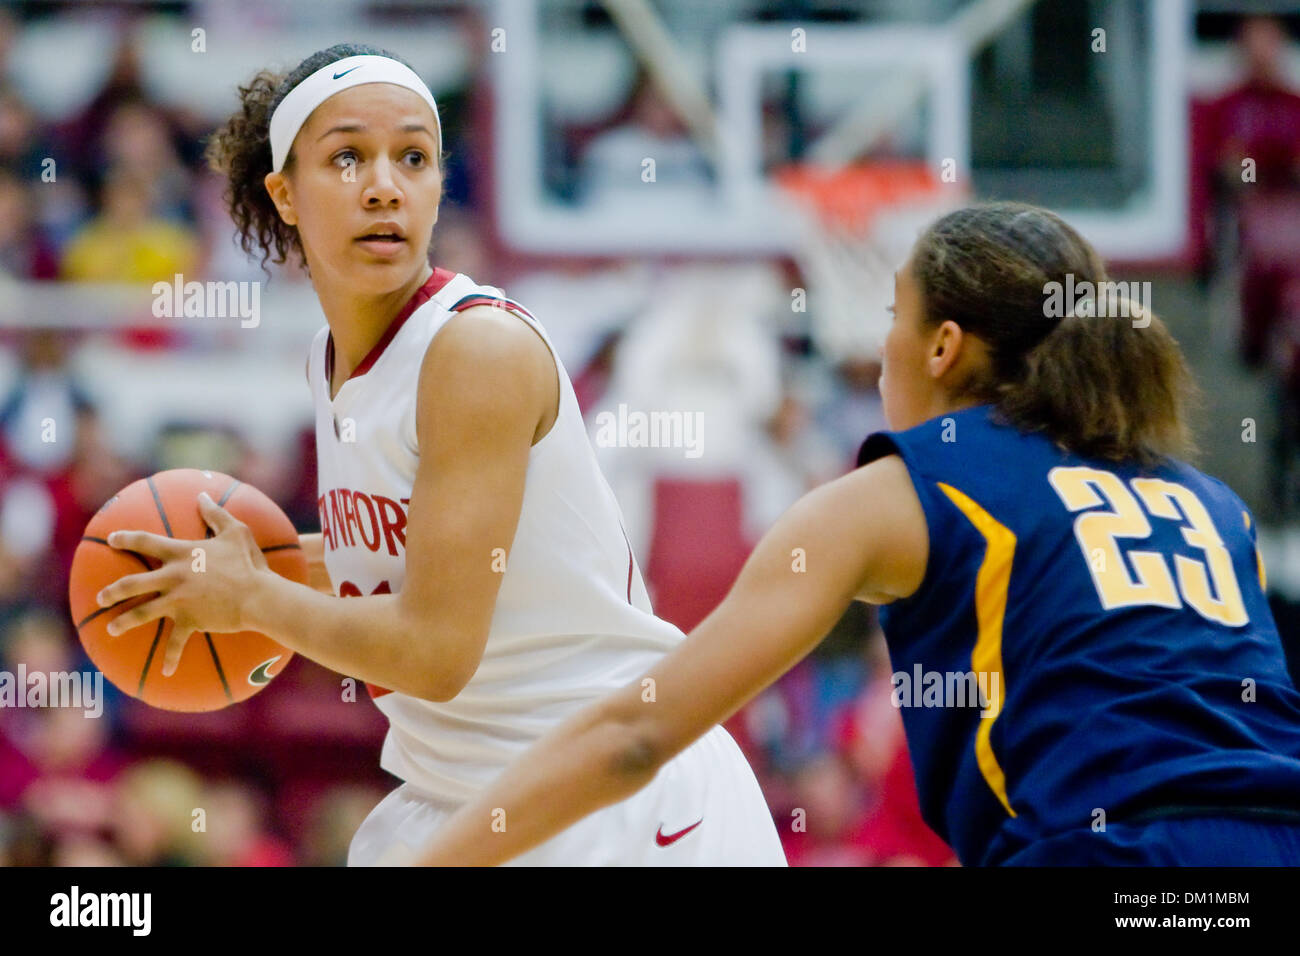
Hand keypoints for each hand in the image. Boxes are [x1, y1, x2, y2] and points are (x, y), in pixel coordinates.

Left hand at [96, 491, 271, 675]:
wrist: (258, 596)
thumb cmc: (249, 563)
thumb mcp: (236, 532)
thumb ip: (216, 513)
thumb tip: (203, 495)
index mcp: (181, 554)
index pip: (146, 542)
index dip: (126, 538)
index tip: (112, 539)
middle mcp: (173, 577)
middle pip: (132, 583)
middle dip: (113, 590)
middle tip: (101, 595)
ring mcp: (178, 601)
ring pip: (142, 612)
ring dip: (123, 621)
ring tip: (112, 628)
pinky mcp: (189, 621)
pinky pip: (175, 643)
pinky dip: (170, 657)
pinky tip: (164, 671)